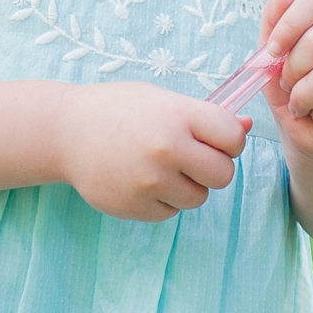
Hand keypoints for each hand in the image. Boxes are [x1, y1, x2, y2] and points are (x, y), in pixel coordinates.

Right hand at [60, 83, 251, 222]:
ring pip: (199, 197)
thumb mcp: (162, 100)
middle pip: (223, 174)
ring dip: (188, 186)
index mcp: (177, 116)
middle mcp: (166, 149)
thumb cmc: (118, 109)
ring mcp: (150, 182)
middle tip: (191, 157)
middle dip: (213, 167)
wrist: (65, 131)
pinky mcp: (136, 207)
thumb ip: (205, 116)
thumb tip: (247, 126)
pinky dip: (163, 199)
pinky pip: (171, 212)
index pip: (233, 138)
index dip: (229, 140)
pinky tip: (141, 179)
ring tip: (160, 167)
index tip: (214, 137)